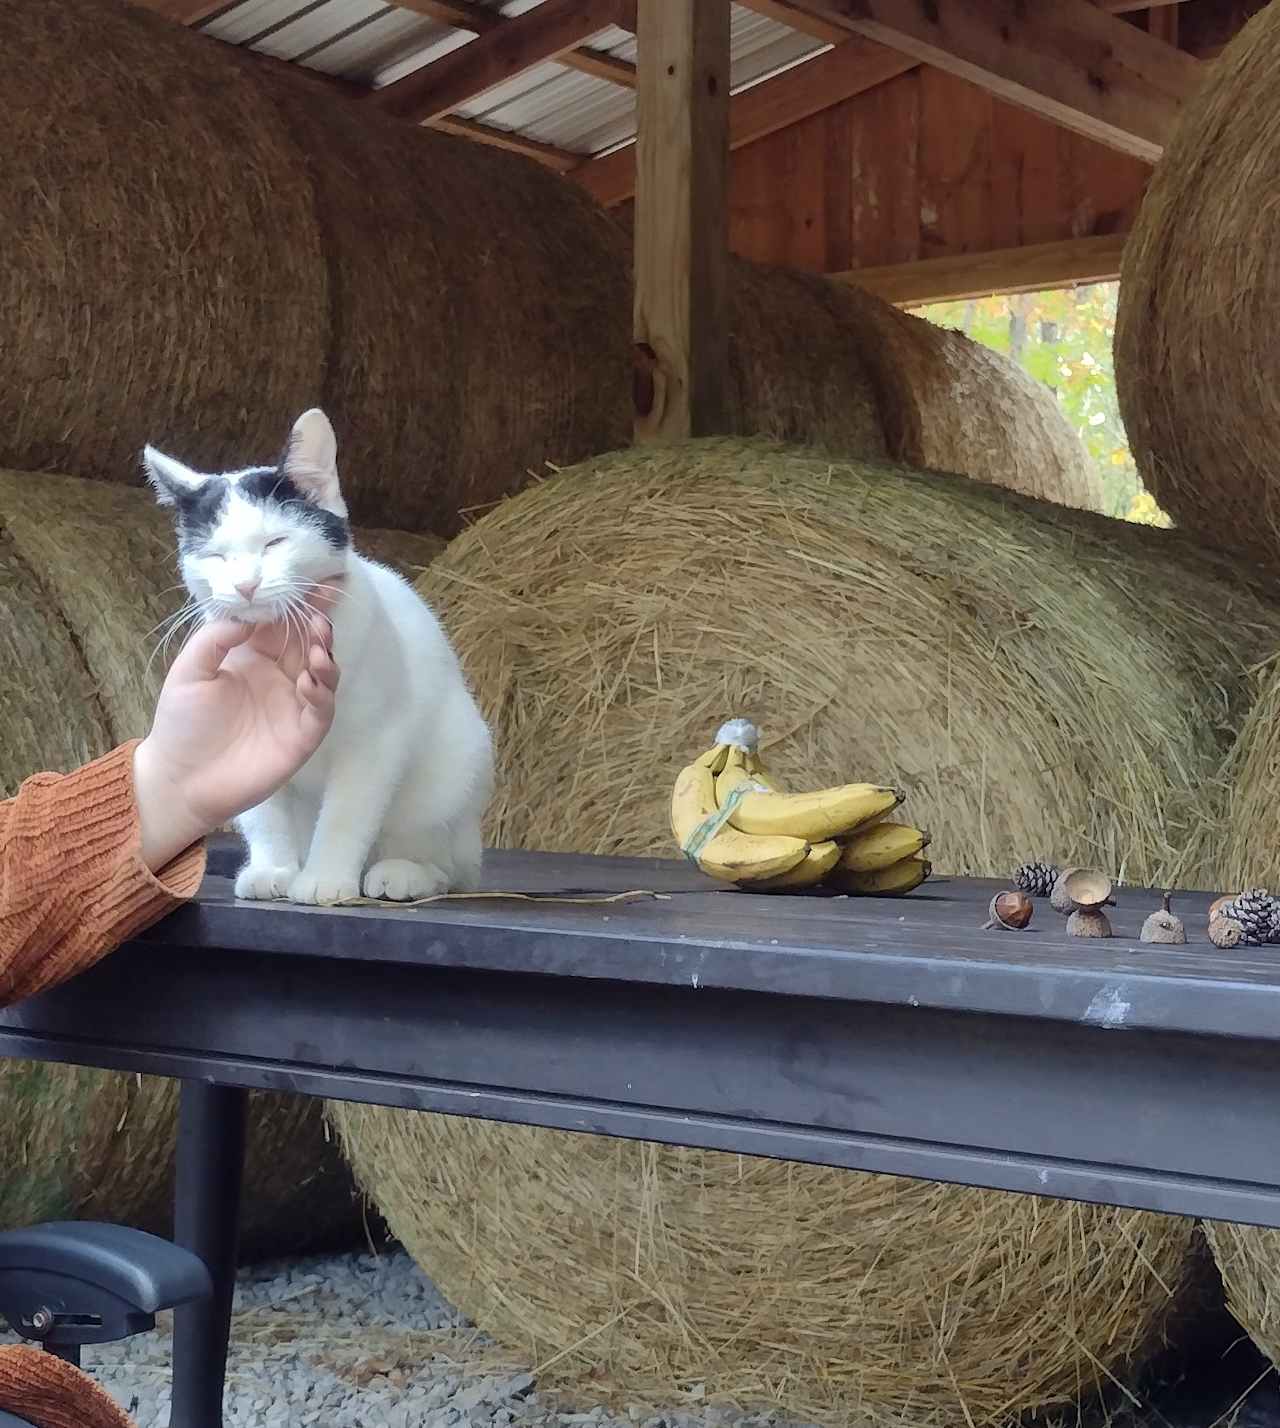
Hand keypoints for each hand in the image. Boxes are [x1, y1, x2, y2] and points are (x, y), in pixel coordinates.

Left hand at [132, 588, 341, 870]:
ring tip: (319, 645)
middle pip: (308, 645)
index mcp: (253, 658)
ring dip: (325, 656)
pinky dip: (322, 693)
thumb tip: (250, 616)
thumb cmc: (181, 724)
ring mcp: (293, 707)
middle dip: (318, 626)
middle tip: (319, 615)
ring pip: (322, 674)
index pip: (282, 625)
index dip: (299, 605)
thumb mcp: (189, 672)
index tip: (317, 584)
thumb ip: (215, 639)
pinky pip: (321, 710)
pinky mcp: (302, 736)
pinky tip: (310, 680)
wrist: (180, 779)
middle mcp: (279, 678)